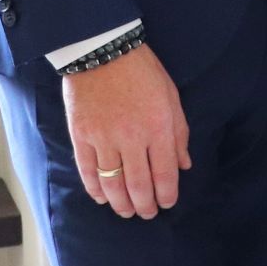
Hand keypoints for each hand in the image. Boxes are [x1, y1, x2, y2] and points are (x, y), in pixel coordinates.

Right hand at [64, 43, 190, 217]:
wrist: (103, 50)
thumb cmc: (143, 72)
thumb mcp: (171, 98)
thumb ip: (179, 134)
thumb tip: (184, 165)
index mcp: (159, 127)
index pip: (164, 173)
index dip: (166, 194)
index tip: (167, 204)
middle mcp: (132, 137)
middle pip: (138, 185)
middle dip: (144, 205)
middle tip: (147, 214)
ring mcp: (104, 138)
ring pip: (113, 183)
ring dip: (121, 203)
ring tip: (127, 211)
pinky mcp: (82, 136)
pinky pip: (88, 171)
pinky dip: (95, 189)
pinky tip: (103, 197)